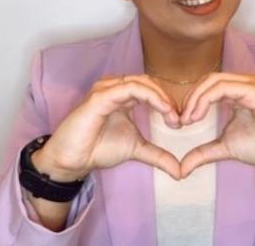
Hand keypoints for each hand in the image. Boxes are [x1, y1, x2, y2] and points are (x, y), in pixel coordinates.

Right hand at [32, 75, 182, 181]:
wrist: (73, 160)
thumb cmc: (98, 149)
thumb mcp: (136, 149)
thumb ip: (157, 155)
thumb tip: (180, 171)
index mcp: (123, 96)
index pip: (150, 88)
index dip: (167, 101)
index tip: (179, 122)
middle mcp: (115, 88)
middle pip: (148, 82)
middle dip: (167, 98)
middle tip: (178, 119)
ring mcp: (107, 89)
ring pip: (141, 83)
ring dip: (161, 97)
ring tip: (171, 115)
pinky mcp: (100, 96)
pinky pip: (129, 89)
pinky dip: (150, 96)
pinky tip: (161, 110)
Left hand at [177, 73, 254, 221]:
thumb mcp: (225, 148)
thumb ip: (203, 153)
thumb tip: (181, 168)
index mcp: (236, 92)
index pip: (207, 86)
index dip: (190, 101)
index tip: (178, 123)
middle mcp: (243, 84)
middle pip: (208, 80)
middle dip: (190, 99)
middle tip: (180, 120)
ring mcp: (250, 85)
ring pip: (214, 81)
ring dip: (196, 99)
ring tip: (188, 119)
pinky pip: (226, 88)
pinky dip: (207, 99)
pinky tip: (198, 116)